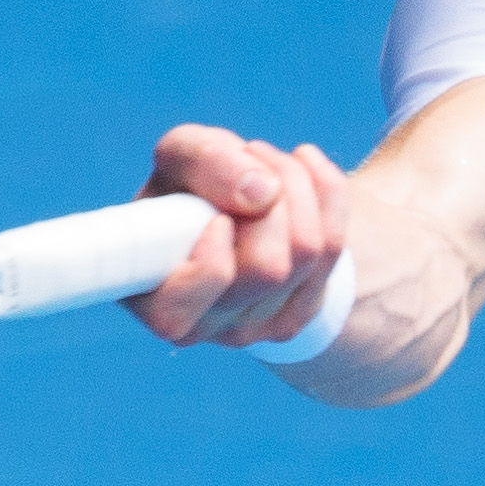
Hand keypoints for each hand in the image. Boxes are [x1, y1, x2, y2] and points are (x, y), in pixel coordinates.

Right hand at [121, 124, 353, 347]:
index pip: (176, 314)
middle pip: (267, 269)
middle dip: (270, 196)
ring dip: (296, 185)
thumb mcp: (180, 157)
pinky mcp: (301, 313)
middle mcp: (202, 326)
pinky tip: (304, 167)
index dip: (209, 264)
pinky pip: (334, 245)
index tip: (218, 220)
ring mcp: (255, 329)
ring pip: (307, 252)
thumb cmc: (191, 187)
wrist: (234, 206)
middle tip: (251, 160)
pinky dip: (327, 191)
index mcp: (150, 297)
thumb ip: (204, 161)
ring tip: (270, 164)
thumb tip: (263, 191)